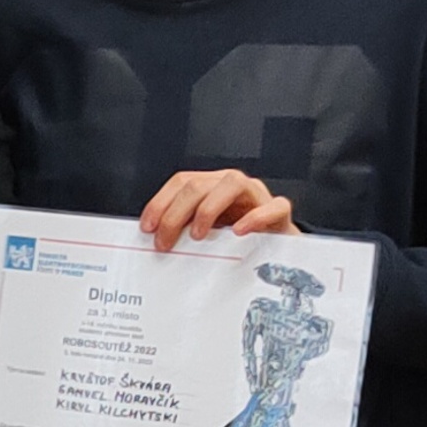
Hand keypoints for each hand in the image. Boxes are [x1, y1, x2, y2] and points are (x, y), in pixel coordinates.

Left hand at [140, 168, 295, 250]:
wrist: (277, 244)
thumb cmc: (238, 236)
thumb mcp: (207, 231)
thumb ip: (185, 228)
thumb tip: (156, 240)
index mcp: (212, 185)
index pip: (181, 182)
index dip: (160, 203)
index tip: (147, 227)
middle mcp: (231, 184)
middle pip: (198, 185)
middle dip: (175, 214)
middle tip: (165, 241)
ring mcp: (256, 193)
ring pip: (232, 184)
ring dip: (208, 209)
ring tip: (197, 235)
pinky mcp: (278, 209)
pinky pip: (271, 206)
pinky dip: (255, 218)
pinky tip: (239, 232)